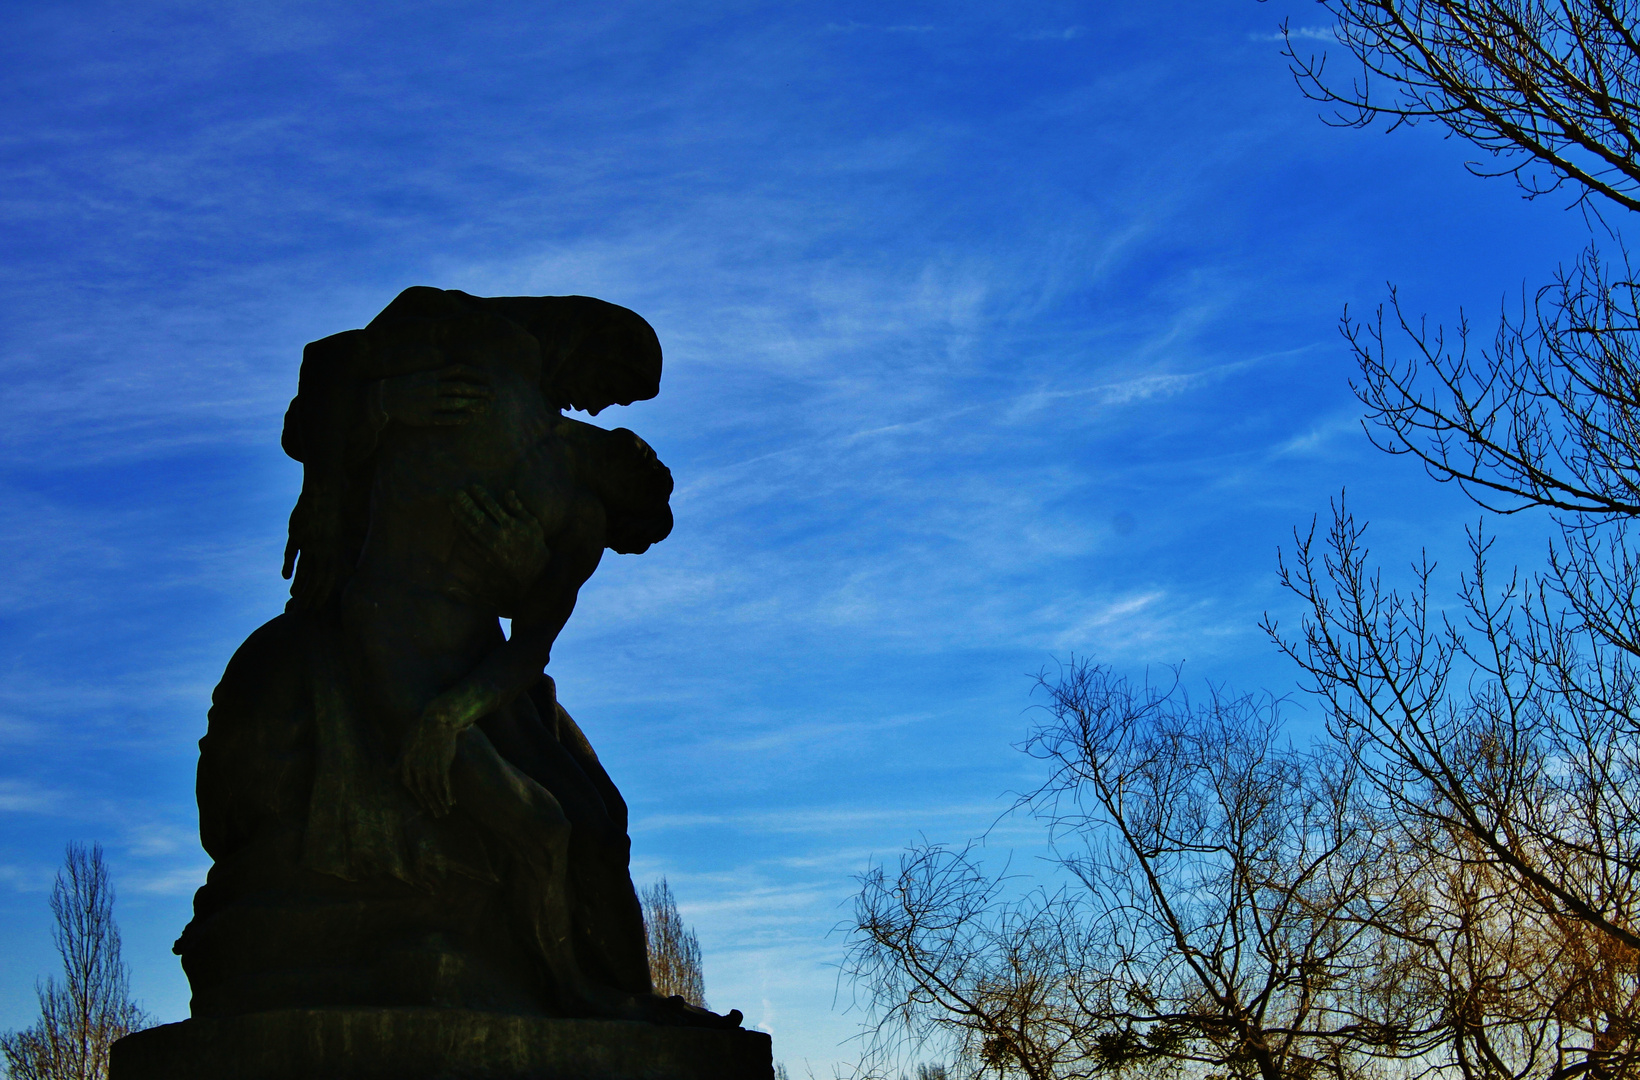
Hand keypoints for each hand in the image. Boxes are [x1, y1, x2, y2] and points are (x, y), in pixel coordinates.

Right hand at [282, 490, 344, 609]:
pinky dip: (289, 565)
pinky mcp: (297, 534)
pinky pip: (292, 553)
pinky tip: (285, 576)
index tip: (316, 607)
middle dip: (310, 595)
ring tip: (293, 596)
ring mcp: (310, 542)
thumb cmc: (331, 519)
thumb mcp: (339, 538)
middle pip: (316, 578)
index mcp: (334, 552)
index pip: (328, 579)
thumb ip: (341, 555)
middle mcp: (323, 550)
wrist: (324, 494)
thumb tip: (355, 571)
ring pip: (304, 568)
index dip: (322, 594)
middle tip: (303, 608)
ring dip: (299, 584)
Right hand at [376, 365, 492, 426]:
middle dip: (479, 390)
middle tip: (493, 394)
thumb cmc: (408, 386)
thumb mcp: (423, 375)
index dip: (475, 373)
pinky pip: (445, 417)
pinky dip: (458, 417)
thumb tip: (461, 375)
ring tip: (485, 406)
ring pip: (455, 402)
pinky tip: (469, 418)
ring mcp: (429, 402)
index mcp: (432, 375)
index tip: (488, 378)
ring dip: (472, 404)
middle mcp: (432, 387)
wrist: (386, 397)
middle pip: (461, 387)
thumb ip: (440, 375)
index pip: (458, 370)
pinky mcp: (426, 416)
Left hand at [400, 709, 459, 817]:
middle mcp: (416, 768)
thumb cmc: (420, 730)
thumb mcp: (405, 744)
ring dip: (440, 803)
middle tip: (436, 814)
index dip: (417, 797)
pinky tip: (451, 802)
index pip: (409, 785)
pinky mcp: (442, 765)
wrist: (436, 720)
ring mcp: (429, 768)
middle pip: (423, 791)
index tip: (424, 806)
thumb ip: (398, 761)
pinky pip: (444, 785)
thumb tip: (389, 772)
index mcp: (405, 763)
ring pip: (434, 791)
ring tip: (445, 811)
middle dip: (430, 804)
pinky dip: (448, 795)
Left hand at [454, 486, 548, 590]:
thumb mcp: (532, 522)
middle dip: (467, 504)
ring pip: (472, 529)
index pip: (493, 507)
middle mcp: (499, 535)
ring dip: (461, 517)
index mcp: (511, 526)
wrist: (532, 568)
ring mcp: (491, 546)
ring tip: (452, 505)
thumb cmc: (533, 541)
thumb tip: (508, 491)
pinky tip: (456, 523)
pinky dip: (463, 532)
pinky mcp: (486, 554)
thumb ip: (518, 507)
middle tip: (457, 493)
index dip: (482, 496)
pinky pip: (471, 542)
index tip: (473, 486)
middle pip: (479, 517)